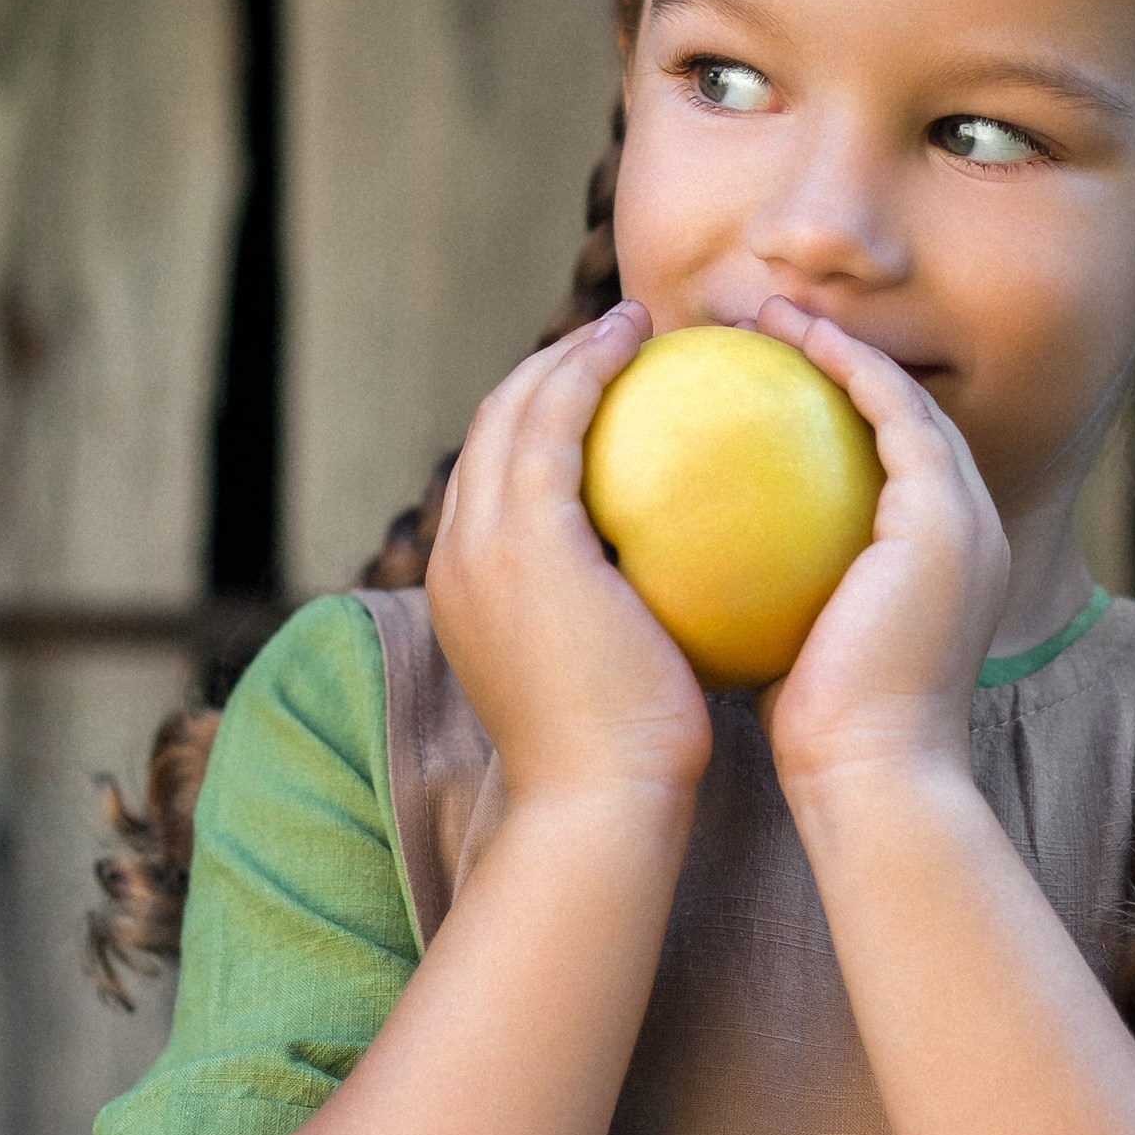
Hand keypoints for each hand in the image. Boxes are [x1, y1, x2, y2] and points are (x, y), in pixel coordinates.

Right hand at [426, 303, 712, 809]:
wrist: (600, 808)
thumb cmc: (629, 765)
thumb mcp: (617, 679)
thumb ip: (624, 626)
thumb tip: (678, 599)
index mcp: (468, 590)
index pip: (495, 480)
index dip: (539, 424)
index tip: (609, 400)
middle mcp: (457, 555)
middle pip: (489, 428)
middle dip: (545, 370)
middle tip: (619, 339)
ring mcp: (480, 541)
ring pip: (512, 405)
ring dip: (569, 351)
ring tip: (632, 326)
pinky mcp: (526, 533)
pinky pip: (556, 414)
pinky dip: (590, 366)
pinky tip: (647, 347)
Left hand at [751, 296, 1008, 802]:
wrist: (869, 778)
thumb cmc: (817, 737)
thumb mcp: (794, 645)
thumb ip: (774, 591)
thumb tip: (698, 559)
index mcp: (941, 563)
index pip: (889, 465)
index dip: (833, 411)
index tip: (757, 382)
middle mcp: (969, 532)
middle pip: (908, 417)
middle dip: (842, 360)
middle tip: (762, 327)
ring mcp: (967, 520)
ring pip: (906, 398)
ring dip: (841, 345)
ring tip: (770, 315)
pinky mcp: (945, 516)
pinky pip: (892, 410)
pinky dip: (845, 366)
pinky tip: (785, 341)